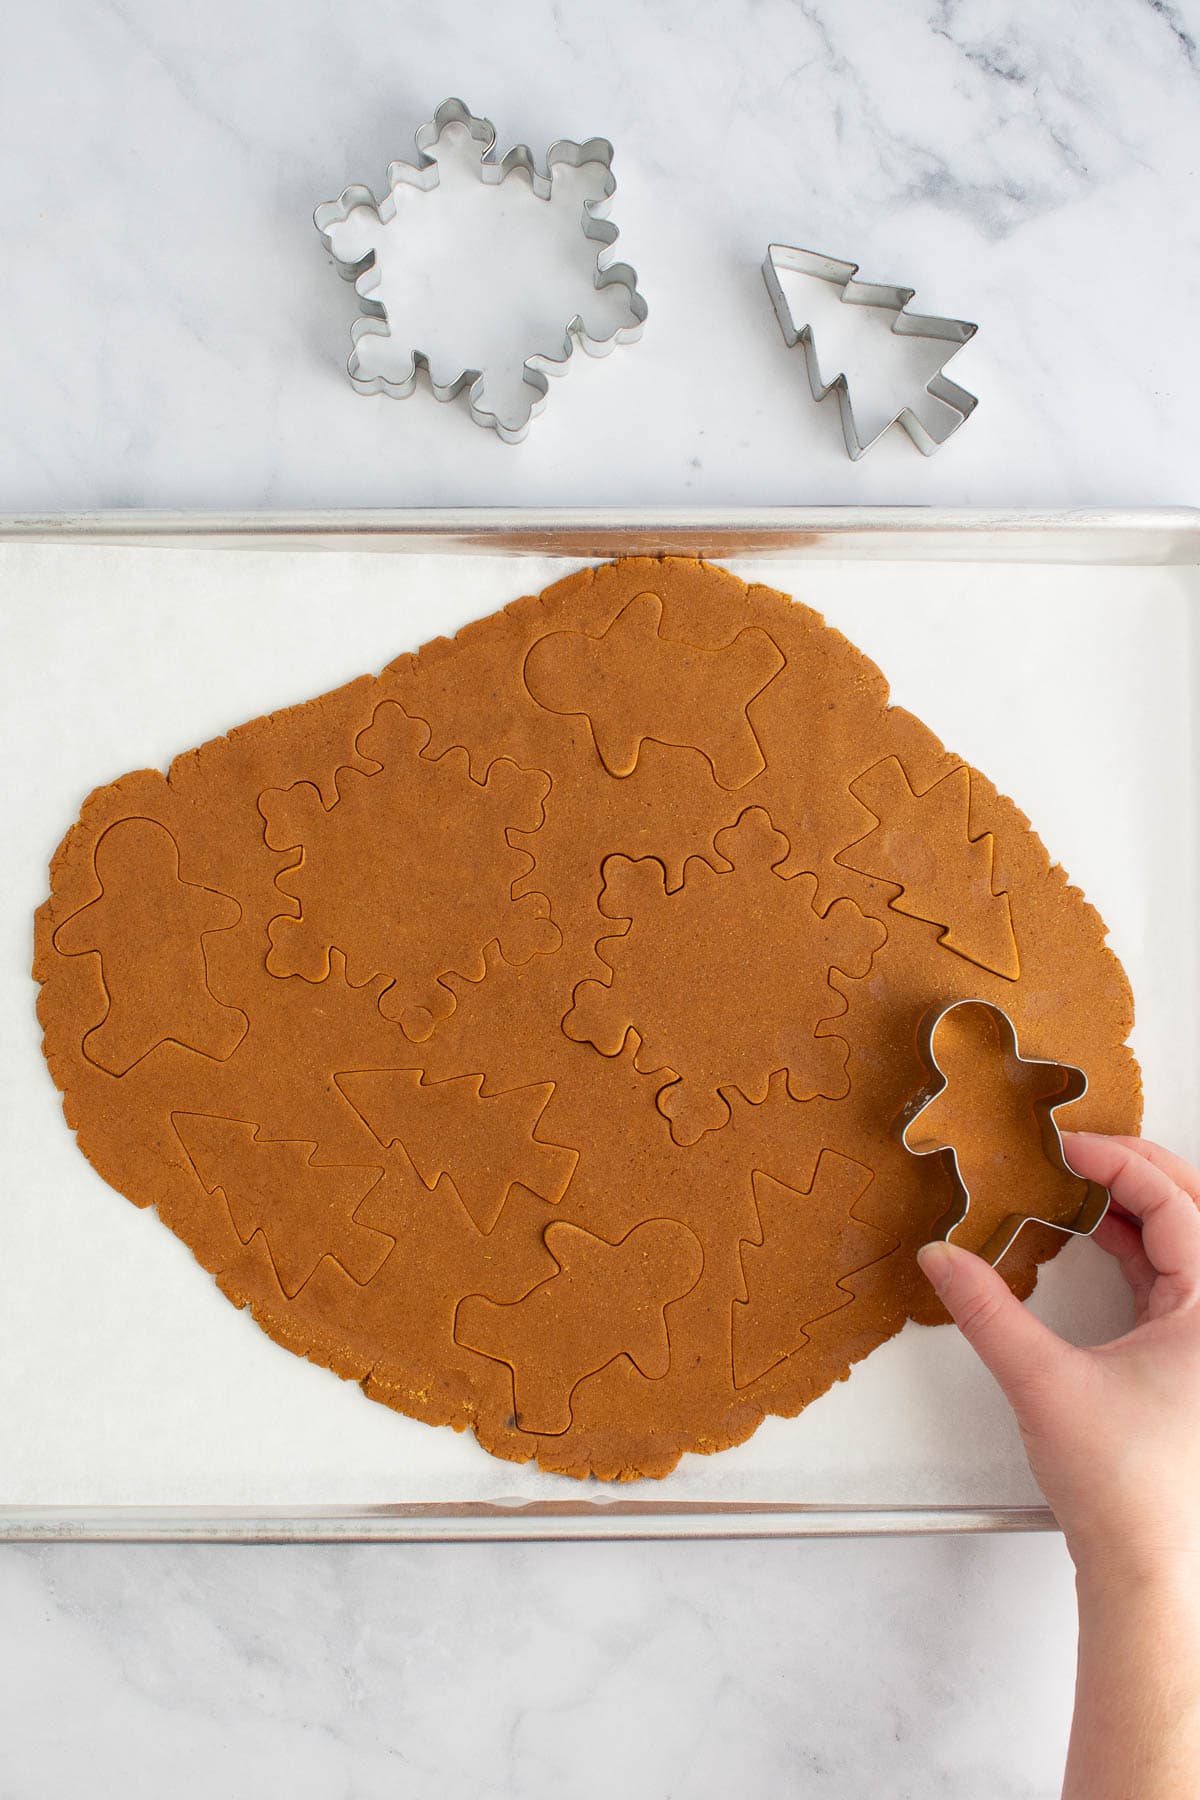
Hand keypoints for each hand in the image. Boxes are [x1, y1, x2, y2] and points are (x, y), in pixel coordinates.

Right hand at [917, 1134, 1199, 1575]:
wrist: (1148, 1570)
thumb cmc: (1125, 1489)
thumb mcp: (1042, 1382)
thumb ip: (986, 1310)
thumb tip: (942, 1258)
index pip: (1174, 1202)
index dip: (1116, 1162)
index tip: (1065, 1146)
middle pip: (1193, 1211)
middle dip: (1137, 1170)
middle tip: (1080, 1149)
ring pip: (1186, 1245)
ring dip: (1134, 1209)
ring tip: (1078, 1188)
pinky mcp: (1191, 1361)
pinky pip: (1174, 1279)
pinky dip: (1135, 1250)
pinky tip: (1094, 1242)